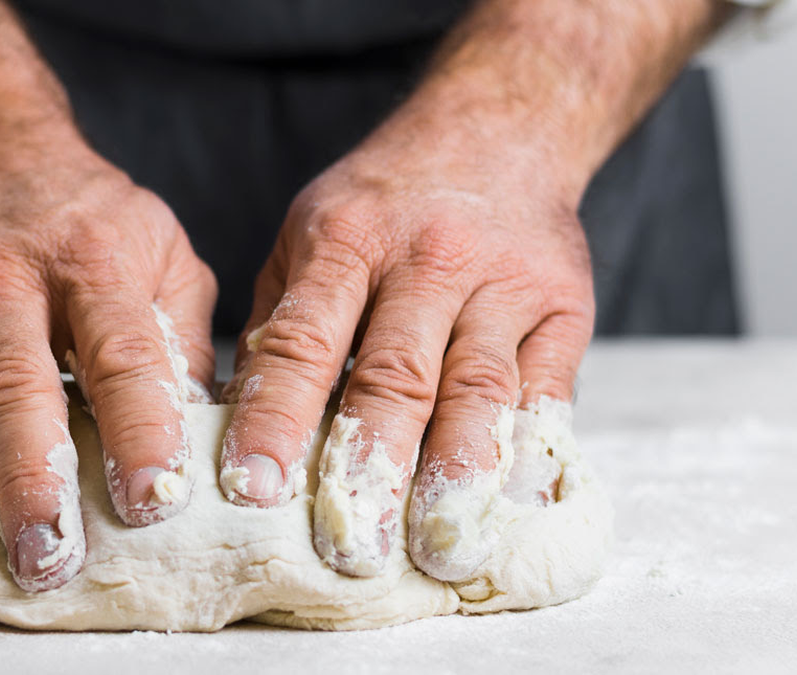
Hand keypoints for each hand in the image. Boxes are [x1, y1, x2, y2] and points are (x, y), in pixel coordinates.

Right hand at [0, 0, 215, 590]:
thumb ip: (185, 342)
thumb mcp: (165, 256)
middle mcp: (5, 276)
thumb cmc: (92, 224)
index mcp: (95, 262)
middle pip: (14, 390)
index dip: (138, 432)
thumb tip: (208, 439)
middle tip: (46, 560)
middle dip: (29, 483)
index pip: (122, 357)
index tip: (151, 504)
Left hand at [218, 0, 725, 578]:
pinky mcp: (562, 306)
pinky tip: (512, 503)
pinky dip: (530, 448)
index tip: (251, 488)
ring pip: (477, 387)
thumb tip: (234, 423)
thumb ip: (280, 324)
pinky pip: (549, 387)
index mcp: (345, 241)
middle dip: (368, 467)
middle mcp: (426, 259)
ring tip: (437, 547)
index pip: (304, 341)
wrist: (497, 131)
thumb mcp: (309, 236)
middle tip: (347, 549)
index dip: (276, 418)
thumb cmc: (382, 204)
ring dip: (456, 472)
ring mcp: (501, 283)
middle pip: (394, 376)